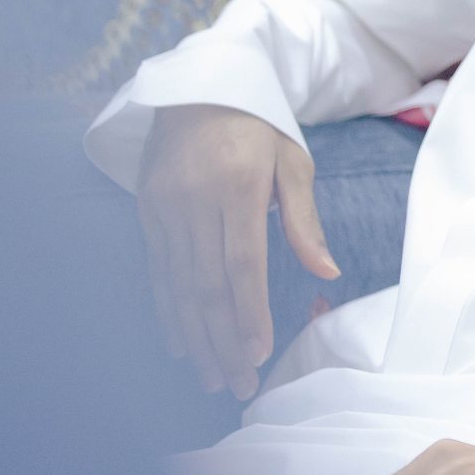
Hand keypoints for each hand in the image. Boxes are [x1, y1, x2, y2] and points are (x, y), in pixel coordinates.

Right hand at [137, 105, 338, 401]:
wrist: (197, 89)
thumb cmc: (257, 129)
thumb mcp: (292, 163)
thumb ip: (305, 221)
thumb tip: (327, 272)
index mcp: (236, 186)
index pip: (241, 262)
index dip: (248, 312)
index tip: (258, 352)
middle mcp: (194, 199)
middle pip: (206, 285)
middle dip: (222, 341)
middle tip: (238, 385)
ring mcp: (164, 207)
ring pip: (177, 286)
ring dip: (195, 338)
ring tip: (212, 379)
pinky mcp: (146, 211)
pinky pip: (157, 272)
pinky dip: (168, 312)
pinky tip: (180, 345)